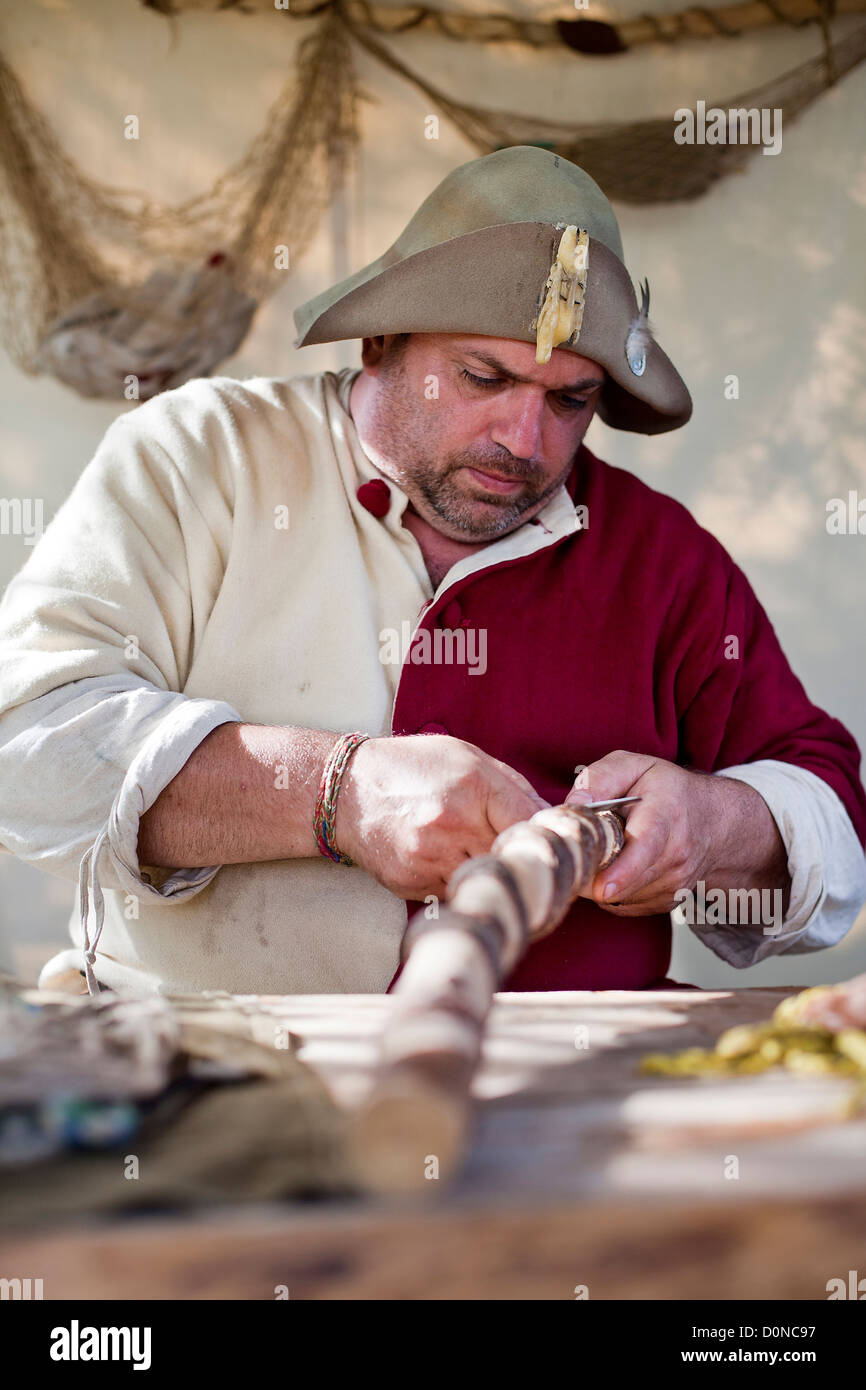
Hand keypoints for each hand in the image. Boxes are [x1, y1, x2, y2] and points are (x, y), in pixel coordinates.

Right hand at [337, 734, 548, 899]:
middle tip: (532, 862)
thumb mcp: (465, 756)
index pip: (532, 825)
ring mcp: (430, 858)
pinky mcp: (413, 883)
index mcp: (472, 786)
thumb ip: (512, 786)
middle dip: (524, 860)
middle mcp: (452, 825)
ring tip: (486, 860)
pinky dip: (461, 883)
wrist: (345, 791)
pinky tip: (451, 863)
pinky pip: (455, 892)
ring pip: (486, 881)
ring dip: (492, 875)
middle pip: (513, 859)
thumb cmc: (409, 767)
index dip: (549, 838)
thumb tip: (550, 818)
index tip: (555, 846)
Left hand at [565, 750, 789, 916]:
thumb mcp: (634, 766)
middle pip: (627, 878)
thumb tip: (575, 805)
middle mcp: (677, 852)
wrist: (715, 820)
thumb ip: (600, 779)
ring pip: (620, 894)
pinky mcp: (668, 901)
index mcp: (666, 813)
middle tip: (582, 849)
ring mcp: (676, 881)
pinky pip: (624, 904)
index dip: (623, 870)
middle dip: (594, 871)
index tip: (602, 888)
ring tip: (610, 848)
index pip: (647, 846)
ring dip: (602, 878)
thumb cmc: (666, 790)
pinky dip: (613, 889)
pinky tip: (621, 865)